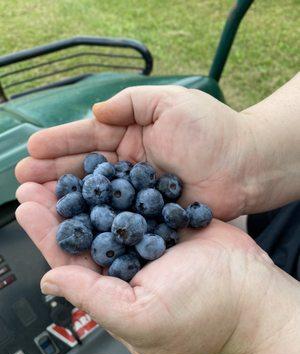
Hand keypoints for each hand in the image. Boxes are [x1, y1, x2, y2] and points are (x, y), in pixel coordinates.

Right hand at [15, 86, 256, 219]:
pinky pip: (118, 217)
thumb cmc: (212, 130)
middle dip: (53, 172)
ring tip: (36, 199)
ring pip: (96, 195)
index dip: (61, 142)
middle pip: (86, 169)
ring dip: (66, 198)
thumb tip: (95, 111)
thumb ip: (130, 103)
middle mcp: (131, 164)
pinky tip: (74, 223)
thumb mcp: (169, 102)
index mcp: (132, 134)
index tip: (33, 148)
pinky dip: (96, 221)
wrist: (245, 165)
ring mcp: (139, 192)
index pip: (89, 137)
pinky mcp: (150, 215)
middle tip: (23, 179)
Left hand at [16, 180, 288, 353]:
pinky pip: (139, 201)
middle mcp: (126, 264)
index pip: (70, 259)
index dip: (47, 233)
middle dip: (60, 206)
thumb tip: (50, 281)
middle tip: (35, 180)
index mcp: (113, 290)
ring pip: (109, 212)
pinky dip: (123, 184)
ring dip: (86, 191)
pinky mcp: (166, 222)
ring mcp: (147, 241)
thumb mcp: (141, 318)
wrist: (251, 292)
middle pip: (85, 231)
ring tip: (64, 168)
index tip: (27, 206)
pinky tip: (107, 169)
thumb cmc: (201, 313)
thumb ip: (93, 299)